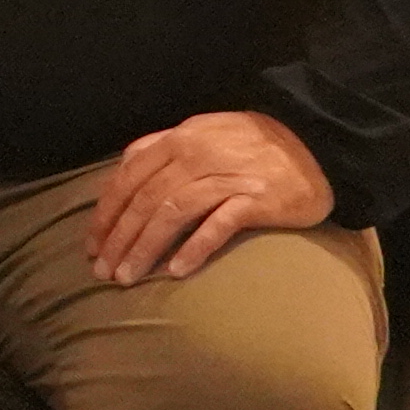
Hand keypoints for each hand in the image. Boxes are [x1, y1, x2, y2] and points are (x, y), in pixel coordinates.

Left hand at [94, 110, 334, 283]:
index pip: (129, 177)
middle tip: (102, 271)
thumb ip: (164, 146)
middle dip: (118, 237)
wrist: (318, 146)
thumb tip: (124, 166)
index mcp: (180, 138)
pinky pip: (217, 225)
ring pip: (172, 213)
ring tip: (128, 277)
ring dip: (145, 247)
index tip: (92, 245)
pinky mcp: (256, 198)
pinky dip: (193, 248)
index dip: (105, 213)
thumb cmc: (254, 145)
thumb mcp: (204, 133)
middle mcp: (199, 154)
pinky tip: (176, 271)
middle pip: (146, 199)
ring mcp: (228, 175)